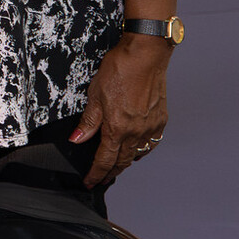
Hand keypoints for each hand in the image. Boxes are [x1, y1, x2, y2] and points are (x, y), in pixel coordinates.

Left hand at [71, 33, 170, 187]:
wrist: (145, 56)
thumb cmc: (119, 70)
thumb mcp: (95, 96)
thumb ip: (88, 122)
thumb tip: (77, 140)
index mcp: (118, 128)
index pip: (105, 160)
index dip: (96, 173)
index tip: (90, 182)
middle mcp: (137, 131)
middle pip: (122, 160)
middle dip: (111, 172)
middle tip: (102, 179)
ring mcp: (151, 126)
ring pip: (138, 153)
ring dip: (126, 162)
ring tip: (116, 168)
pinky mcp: (161, 119)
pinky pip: (151, 142)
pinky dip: (142, 150)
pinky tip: (137, 149)